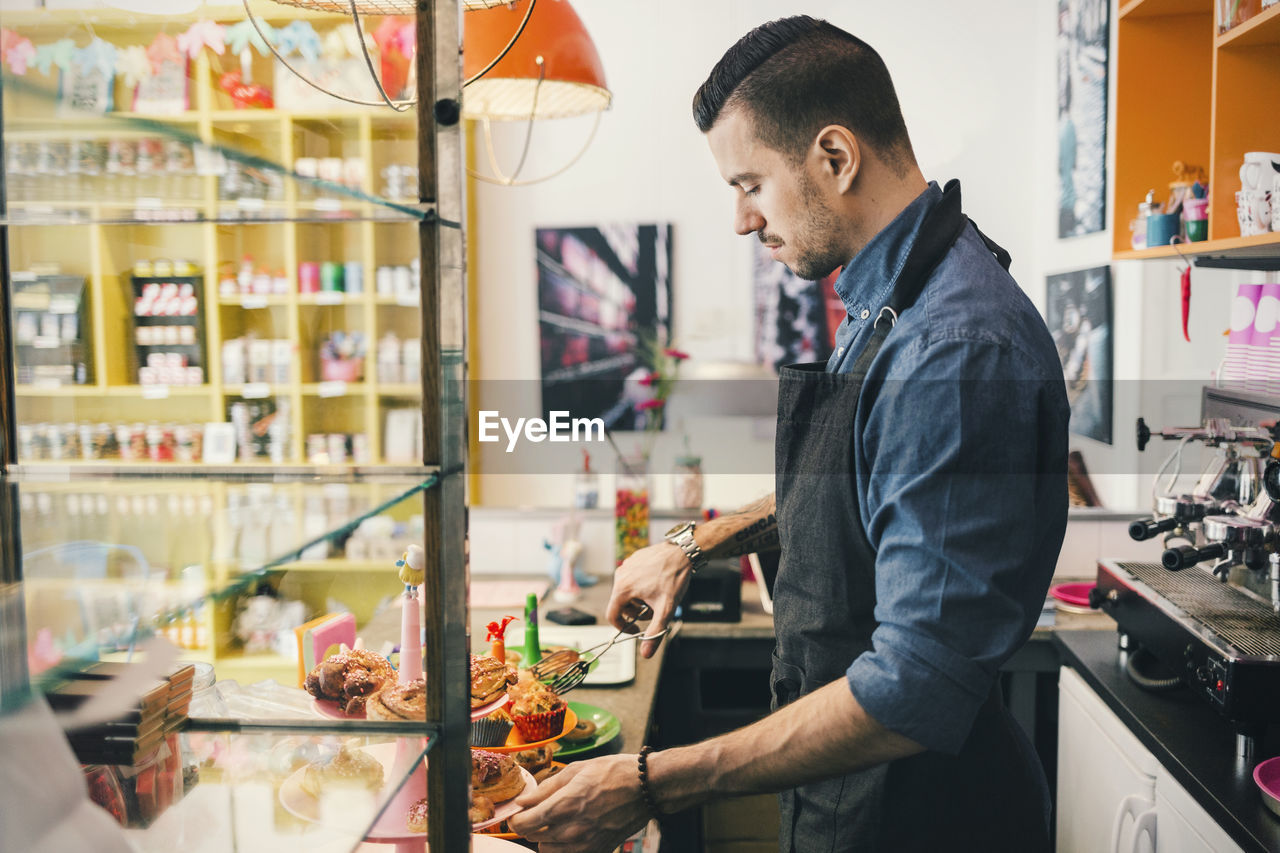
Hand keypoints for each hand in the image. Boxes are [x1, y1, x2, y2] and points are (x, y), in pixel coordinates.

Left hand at [506, 754, 648, 851]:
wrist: (647, 787)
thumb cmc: (614, 773)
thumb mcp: (576, 770)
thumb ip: (545, 788)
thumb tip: (523, 801)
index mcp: (565, 805)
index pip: (524, 824)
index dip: (516, 818)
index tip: (518, 812)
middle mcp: (573, 830)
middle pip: (534, 837)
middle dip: (531, 824)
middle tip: (539, 811)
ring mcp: (586, 844)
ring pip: (548, 850)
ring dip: (546, 838)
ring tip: (558, 820)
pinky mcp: (598, 851)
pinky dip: (563, 847)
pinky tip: (572, 831)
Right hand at [607, 542, 690, 658]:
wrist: (683, 552)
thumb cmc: (673, 579)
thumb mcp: (665, 609)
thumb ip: (655, 633)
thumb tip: (646, 654)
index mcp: (623, 588)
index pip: (612, 615)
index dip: (623, 627)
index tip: (637, 630)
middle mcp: (620, 575)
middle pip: (620, 604)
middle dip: (635, 613)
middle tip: (653, 612)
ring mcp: (626, 565)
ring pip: (627, 591)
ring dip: (639, 600)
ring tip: (656, 598)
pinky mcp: (634, 559)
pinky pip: (632, 579)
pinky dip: (641, 586)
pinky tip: (657, 584)